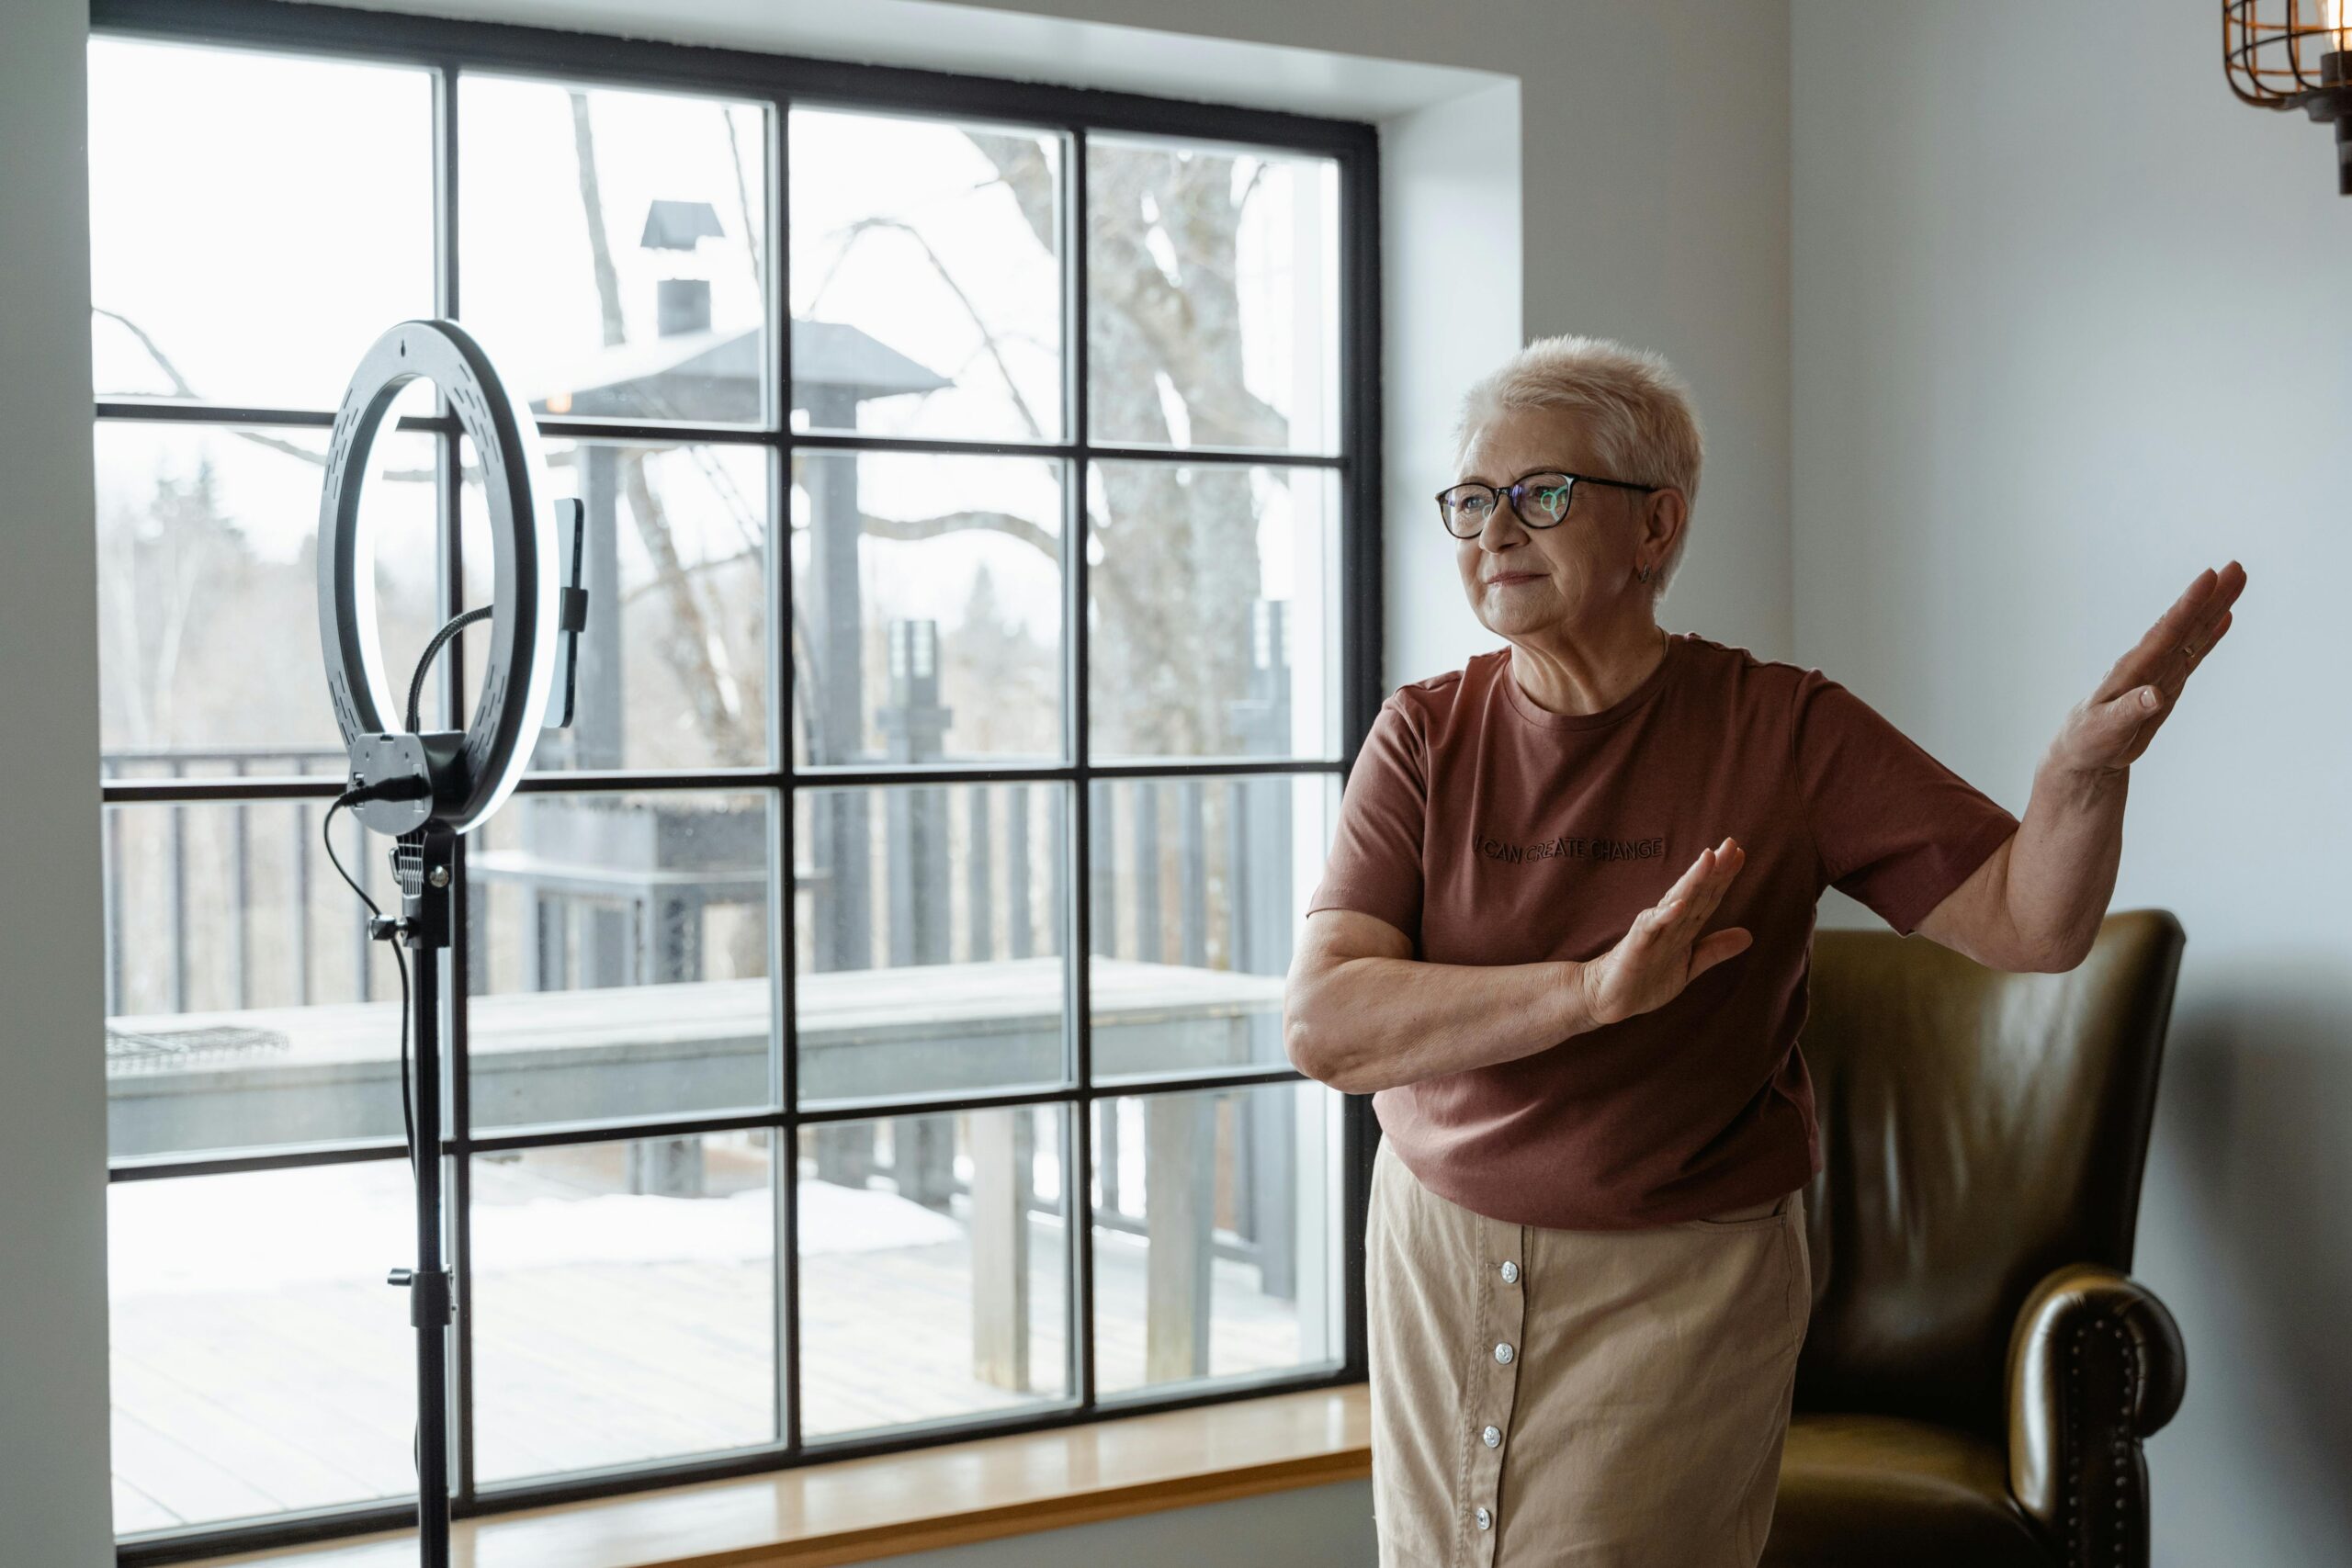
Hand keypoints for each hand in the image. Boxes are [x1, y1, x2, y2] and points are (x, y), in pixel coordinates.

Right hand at [1577, 836, 1753, 1026]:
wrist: (1609, 1000)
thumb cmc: (1646, 979)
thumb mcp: (1689, 966)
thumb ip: (1715, 949)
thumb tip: (1749, 935)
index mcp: (1682, 928)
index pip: (1707, 898)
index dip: (1723, 877)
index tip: (1738, 854)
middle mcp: (1668, 924)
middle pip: (1695, 893)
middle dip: (1713, 869)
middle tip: (1730, 843)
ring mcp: (1652, 934)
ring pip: (1675, 902)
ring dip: (1693, 881)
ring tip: (1708, 859)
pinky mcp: (1635, 948)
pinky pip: (1650, 929)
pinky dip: (1664, 916)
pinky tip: (1678, 904)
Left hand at [2050, 562, 2245, 778]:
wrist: (2085, 751)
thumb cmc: (2088, 739)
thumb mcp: (2106, 729)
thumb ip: (2130, 711)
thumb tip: (2156, 695)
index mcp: (2133, 668)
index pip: (2165, 630)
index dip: (2188, 605)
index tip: (2209, 577)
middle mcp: (2149, 662)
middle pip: (2185, 624)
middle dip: (2210, 596)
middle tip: (2236, 566)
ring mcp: (2161, 670)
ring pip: (2193, 633)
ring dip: (2215, 608)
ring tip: (2236, 580)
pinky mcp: (2169, 683)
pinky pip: (2194, 653)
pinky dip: (2211, 635)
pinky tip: (2225, 617)